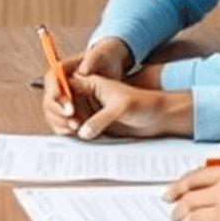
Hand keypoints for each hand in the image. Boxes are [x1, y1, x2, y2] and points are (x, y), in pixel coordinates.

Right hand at [38, 38, 136, 125]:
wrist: (111, 67)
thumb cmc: (104, 58)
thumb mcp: (100, 57)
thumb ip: (92, 62)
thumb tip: (83, 70)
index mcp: (63, 69)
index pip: (52, 81)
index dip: (57, 96)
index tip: (70, 109)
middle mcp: (59, 84)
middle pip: (49, 101)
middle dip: (59, 114)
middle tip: (76, 123)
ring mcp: (63, 97)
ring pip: (53, 114)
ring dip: (63, 123)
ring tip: (79, 128)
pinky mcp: (70, 108)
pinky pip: (61, 122)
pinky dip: (67, 128)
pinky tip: (78, 132)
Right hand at [46, 72, 191, 139]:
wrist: (160, 117)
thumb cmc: (144, 104)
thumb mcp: (122, 108)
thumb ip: (102, 118)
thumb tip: (83, 132)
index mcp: (91, 83)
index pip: (64, 84)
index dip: (60, 97)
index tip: (67, 111)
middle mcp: (86, 95)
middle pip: (60, 102)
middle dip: (59, 113)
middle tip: (72, 124)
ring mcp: (89, 110)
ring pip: (64, 116)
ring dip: (63, 124)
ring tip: (75, 131)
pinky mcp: (93, 124)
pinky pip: (74, 128)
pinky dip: (71, 133)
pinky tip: (78, 137)